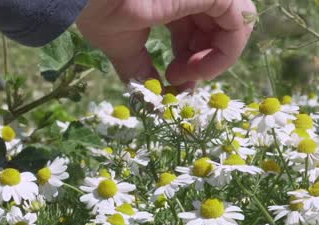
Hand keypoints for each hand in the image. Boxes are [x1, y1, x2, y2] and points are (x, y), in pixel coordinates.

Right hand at [76, 0, 255, 89]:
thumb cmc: (101, 11)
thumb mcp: (125, 48)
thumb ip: (142, 70)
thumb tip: (151, 100)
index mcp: (172, 0)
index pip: (195, 31)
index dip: (190, 59)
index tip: (172, 81)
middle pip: (216, 32)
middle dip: (201, 62)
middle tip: (178, 81)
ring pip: (234, 29)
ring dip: (214, 61)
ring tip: (186, 75)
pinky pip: (238, 27)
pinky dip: (224, 56)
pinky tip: (197, 70)